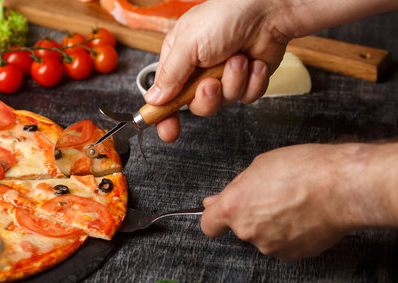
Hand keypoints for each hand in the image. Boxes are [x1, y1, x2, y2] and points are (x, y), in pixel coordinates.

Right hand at [145, 0, 290, 141]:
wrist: (268, 11)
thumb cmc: (226, 16)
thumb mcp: (189, 44)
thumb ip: (170, 75)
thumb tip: (154, 99)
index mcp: (179, 59)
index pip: (165, 95)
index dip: (164, 115)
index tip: (167, 131)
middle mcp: (200, 70)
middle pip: (195, 105)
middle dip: (206, 97)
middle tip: (211, 83)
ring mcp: (224, 77)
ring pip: (223, 103)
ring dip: (233, 82)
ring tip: (238, 59)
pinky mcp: (247, 81)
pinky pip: (246, 98)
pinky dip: (252, 82)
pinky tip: (254, 63)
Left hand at [200, 143, 385, 260]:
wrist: (343, 188)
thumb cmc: (304, 170)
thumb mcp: (260, 166)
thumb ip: (235, 188)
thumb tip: (215, 201)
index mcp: (234, 208)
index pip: (208, 225)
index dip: (215, 218)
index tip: (220, 213)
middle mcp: (248, 232)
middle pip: (240, 228)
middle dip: (251, 214)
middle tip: (272, 194)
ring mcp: (270, 246)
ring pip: (263, 236)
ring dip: (272, 224)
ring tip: (294, 203)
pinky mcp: (292, 254)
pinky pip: (283, 244)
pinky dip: (290, 233)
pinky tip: (304, 216)